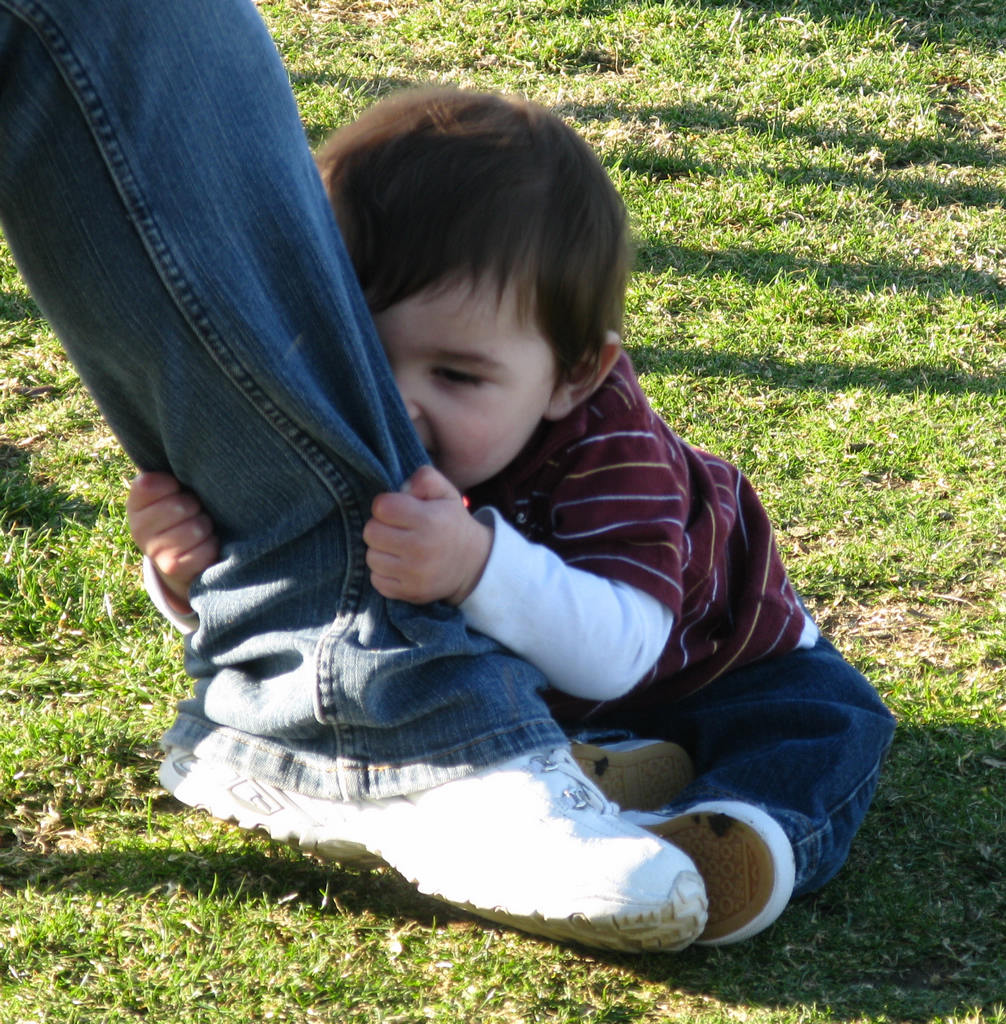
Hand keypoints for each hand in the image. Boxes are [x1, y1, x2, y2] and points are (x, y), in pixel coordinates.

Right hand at [126, 472, 219, 612]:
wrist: (180, 561)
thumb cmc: (179, 514)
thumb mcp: (169, 492)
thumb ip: (166, 476)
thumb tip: (177, 465)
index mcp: (135, 505)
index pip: (153, 484)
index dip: (174, 486)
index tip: (177, 491)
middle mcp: (138, 529)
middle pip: (182, 505)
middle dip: (196, 506)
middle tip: (193, 512)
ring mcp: (154, 552)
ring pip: (197, 527)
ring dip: (205, 526)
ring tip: (199, 528)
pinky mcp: (173, 569)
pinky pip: (205, 548)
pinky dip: (211, 545)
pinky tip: (203, 546)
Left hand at [363, 465, 491, 605]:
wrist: (473, 564)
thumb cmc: (451, 522)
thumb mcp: (446, 492)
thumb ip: (424, 478)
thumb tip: (402, 488)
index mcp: (428, 519)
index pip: (381, 507)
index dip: (385, 505)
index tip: (396, 510)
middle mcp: (420, 547)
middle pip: (370, 532)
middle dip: (379, 527)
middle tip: (395, 529)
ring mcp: (414, 574)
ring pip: (371, 557)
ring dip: (380, 551)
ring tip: (397, 548)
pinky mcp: (410, 592)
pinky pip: (377, 580)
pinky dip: (383, 573)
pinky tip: (399, 565)